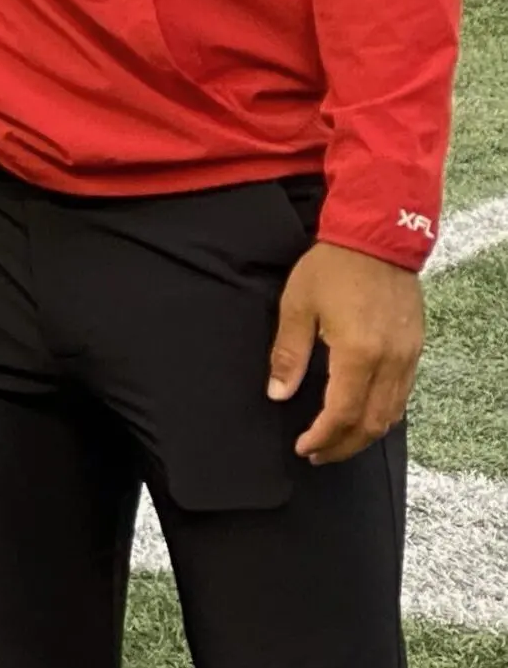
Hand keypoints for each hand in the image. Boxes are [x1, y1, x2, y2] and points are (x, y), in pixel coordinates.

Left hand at [268, 240, 424, 464]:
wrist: (375, 239)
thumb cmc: (331, 267)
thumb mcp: (297, 305)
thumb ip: (288, 353)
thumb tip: (277, 393)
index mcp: (358, 354)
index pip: (343, 413)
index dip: (323, 437)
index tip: (303, 447)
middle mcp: (390, 363)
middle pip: (372, 424)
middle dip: (343, 445)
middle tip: (316, 453)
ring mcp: (407, 358)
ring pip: (391, 415)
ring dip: (364, 435)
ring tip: (336, 441)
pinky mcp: (415, 350)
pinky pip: (403, 397)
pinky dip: (382, 415)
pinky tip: (362, 415)